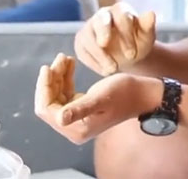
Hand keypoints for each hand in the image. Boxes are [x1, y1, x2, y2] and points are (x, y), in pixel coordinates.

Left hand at [34, 53, 160, 144]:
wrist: (143, 93)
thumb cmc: (125, 93)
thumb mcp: (101, 98)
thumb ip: (80, 109)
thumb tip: (60, 120)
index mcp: (76, 129)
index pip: (46, 109)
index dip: (44, 88)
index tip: (47, 67)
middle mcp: (74, 127)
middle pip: (49, 103)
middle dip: (51, 81)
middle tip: (59, 59)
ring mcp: (78, 119)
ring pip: (56, 97)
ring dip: (58, 77)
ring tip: (65, 58)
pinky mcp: (83, 109)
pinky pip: (66, 94)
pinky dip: (65, 79)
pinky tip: (69, 64)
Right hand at [74, 2, 156, 75]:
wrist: (128, 55)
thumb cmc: (139, 42)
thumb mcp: (147, 37)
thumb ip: (148, 26)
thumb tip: (151, 13)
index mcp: (120, 10)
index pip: (121, 17)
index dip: (126, 35)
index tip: (132, 55)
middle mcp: (103, 15)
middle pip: (100, 21)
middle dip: (103, 34)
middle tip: (106, 47)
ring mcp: (89, 27)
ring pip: (87, 37)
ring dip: (99, 55)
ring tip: (112, 69)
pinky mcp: (81, 42)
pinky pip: (81, 50)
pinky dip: (92, 62)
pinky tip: (105, 71)